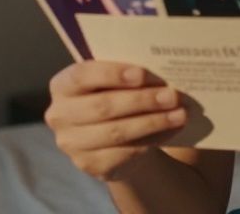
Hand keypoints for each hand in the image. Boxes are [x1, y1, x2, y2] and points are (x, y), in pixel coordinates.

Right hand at [45, 61, 186, 180]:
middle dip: (141, 100)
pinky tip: (172, 129)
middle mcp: (60, 115)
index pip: (82, 76)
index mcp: (62, 86)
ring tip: (179, 114)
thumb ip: (126, 75)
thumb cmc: (112, 97)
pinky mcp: (90, 164)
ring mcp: (72, 144)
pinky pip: (125, 152)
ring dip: (153, 122)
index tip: (142, 74)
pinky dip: (153, 139)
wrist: (111, 138)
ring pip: (117, 132)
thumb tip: (161, 74)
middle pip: (103, 107)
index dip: (112, 74)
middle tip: (172, 96)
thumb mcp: (112, 83)